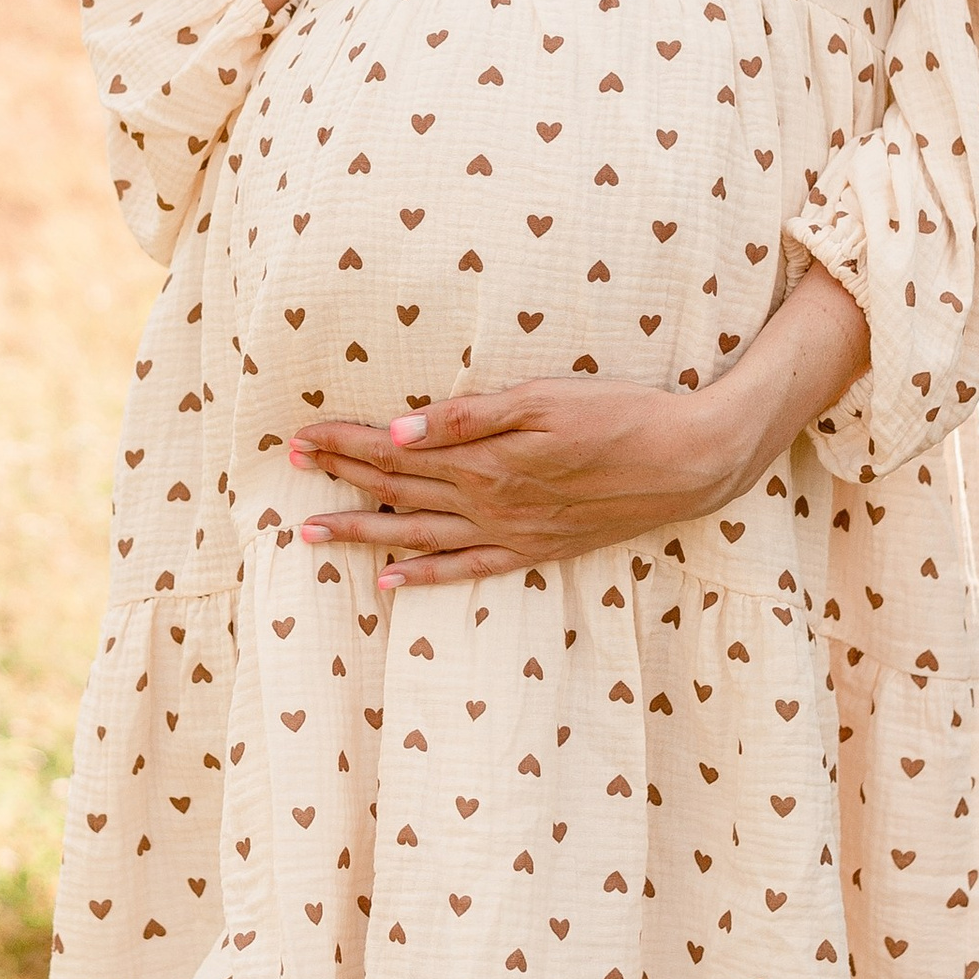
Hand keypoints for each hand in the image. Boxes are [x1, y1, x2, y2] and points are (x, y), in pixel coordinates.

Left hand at [285, 266, 870, 586]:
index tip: (299, 437)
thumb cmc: (619, 413)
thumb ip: (469, 417)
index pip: (395, 451)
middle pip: (397, 490)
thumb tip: (400, 430)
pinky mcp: (535, 549)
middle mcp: (488, 503)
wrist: (687, 461)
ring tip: (311, 533)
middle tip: (290, 468)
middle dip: (340, 477)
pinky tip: (390, 580)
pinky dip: (423, 575)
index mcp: (484, 460)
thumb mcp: (544, 398)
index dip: (344, 443)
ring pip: (418, 534)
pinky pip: (466, 569)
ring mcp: (510, 532)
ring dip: (362, 530)